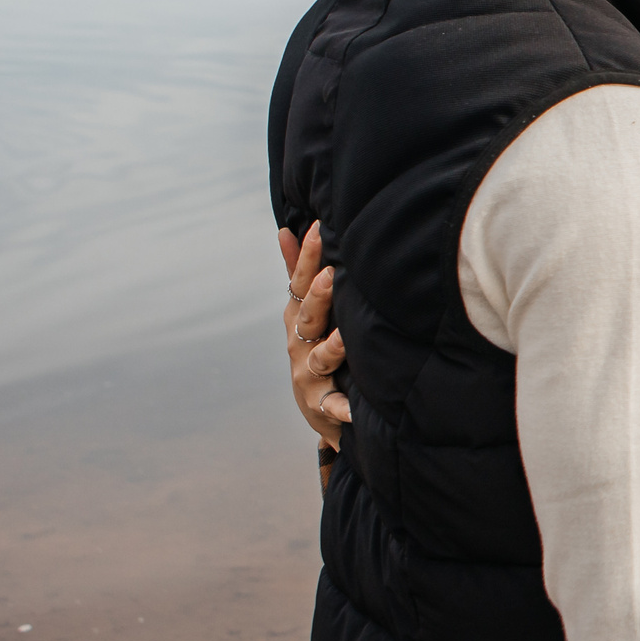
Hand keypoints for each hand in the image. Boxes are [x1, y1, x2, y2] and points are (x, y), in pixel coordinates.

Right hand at [279, 223, 348, 450]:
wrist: (321, 411)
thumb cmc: (316, 348)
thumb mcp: (306, 312)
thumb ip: (299, 272)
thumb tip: (287, 230)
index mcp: (299, 319)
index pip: (300, 284)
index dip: (308, 258)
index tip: (319, 229)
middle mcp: (300, 344)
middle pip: (308, 317)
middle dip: (319, 297)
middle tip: (333, 275)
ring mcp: (308, 375)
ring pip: (319, 359)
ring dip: (332, 349)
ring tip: (346, 339)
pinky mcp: (321, 405)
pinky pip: (333, 406)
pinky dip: (342, 409)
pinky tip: (352, 410)